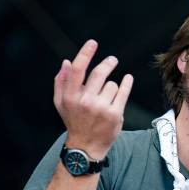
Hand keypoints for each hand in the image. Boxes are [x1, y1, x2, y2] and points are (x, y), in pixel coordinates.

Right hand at [53, 39, 132, 158]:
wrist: (86, 146)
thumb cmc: (74, 121)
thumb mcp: (61, 103)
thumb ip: (61, 82)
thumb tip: (67, 62)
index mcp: (70, 97)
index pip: (78, 70)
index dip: (85, 54)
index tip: (93, 43)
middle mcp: (85, 101)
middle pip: (99, 73)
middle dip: (108, 63)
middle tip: (112, 60)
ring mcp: (101, 108)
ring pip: (111, 84)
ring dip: (111, 87)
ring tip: (107, 98)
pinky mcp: (115, 114)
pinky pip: (123, 91)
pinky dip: (126, 83)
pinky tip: (127, 79)